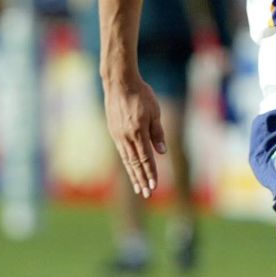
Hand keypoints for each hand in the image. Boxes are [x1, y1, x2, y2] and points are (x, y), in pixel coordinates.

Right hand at [103, 74, 165, 197]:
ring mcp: (118, 135)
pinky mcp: (114, 131)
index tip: (153, 186)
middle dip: (141, 180)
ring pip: (127, 159)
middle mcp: (126, 137)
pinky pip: (122, 151)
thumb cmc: (141, 94)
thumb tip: (161, 152)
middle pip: (135, 163)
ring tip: (138, 187)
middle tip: (146, 194)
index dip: (150, 173)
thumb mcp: (154, 112)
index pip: (145, 158)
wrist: (119, 82)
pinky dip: (127, 163)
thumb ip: (157, 133)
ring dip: (133, 174)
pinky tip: (131, 169)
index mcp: (138, 132)